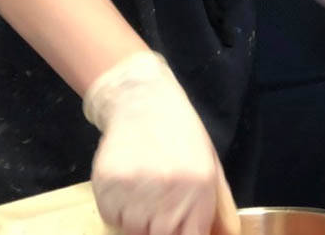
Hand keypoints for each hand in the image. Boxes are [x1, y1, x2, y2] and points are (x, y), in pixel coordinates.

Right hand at [84, 51, 239, 234]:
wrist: (144, 102)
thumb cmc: (181, 135)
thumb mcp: (210, 165)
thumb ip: (216, 206)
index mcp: (200, 185)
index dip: (183, 234)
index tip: (177, 227)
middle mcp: (170, 188)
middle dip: (158, 228)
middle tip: (159, 206)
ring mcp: (137, 187)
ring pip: (133, 230)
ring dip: (137, 218)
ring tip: (145, 189)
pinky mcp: (108, 184)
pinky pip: (111, 218)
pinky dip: (117, 209)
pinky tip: (128, 184)